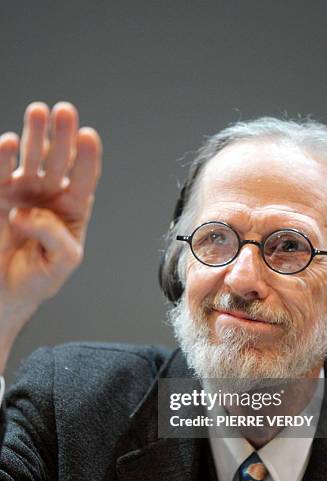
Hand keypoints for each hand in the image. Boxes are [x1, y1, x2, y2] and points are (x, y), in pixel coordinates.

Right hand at [0, 101, 101, 329]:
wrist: (6, 291)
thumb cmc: (38, 277)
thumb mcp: (62, 263)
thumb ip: (55, 237)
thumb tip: (29, 213)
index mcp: (73, 209)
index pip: (84, 178)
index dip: (87, 157)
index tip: (88, 136)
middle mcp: (49, 195)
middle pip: (58, 160)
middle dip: (62, 136)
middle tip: (65, 113)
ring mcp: (22, 191)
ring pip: (31, 158)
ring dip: (35, 135)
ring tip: (39, 112)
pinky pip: (0, 172)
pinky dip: (3, 157)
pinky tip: (11, 143)